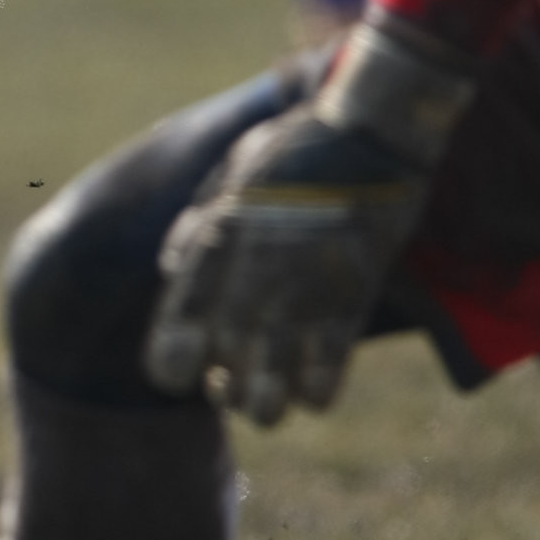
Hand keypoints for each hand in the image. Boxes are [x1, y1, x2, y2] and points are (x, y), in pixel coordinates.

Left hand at [143, 13, 477, 422]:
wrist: (370, 134)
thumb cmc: (293, 149)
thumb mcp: (229, 175)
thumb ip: (197, 226)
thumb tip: (169, 268)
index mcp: (214, 250)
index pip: (175, 337)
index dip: (171, 366)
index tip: (180, 369)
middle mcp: (250, 285)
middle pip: (221, 381)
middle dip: (222, 391)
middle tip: (229, 380)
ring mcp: (301, 299)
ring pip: (270, 397)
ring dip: (265, 405)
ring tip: (267, 395)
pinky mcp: (350, 305)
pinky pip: (326, 378)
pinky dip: (315, 393)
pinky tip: (311, 390)